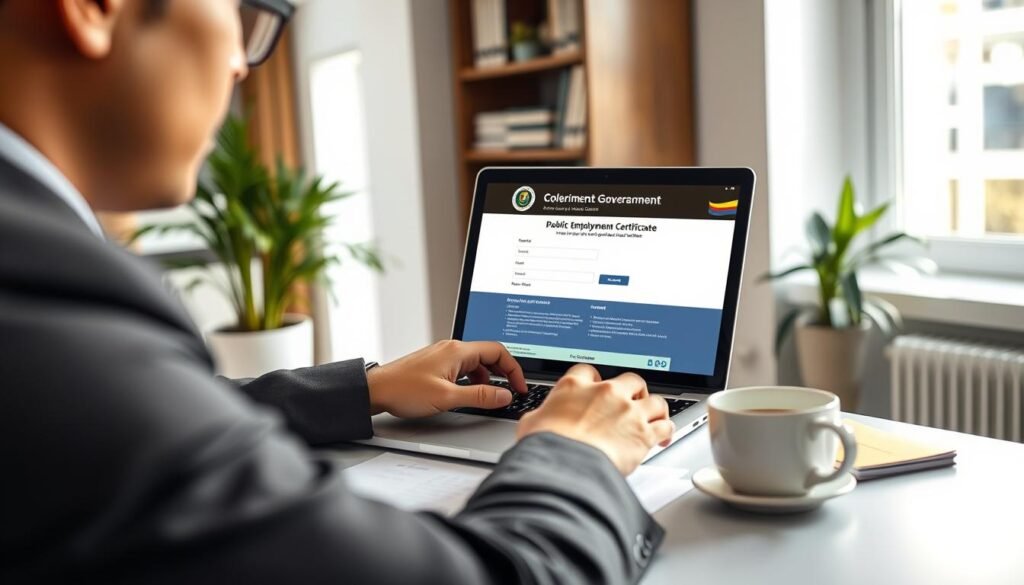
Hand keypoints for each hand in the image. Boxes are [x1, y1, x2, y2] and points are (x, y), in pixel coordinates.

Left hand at [366, 340, 527, 417]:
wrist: (376, 390)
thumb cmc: (404, 390)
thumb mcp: (447, 397)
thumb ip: (479, 397)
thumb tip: (504, 395)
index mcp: (457, 351)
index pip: (497, 351)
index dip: (513, 369)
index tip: (519, 387)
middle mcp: (452, 349)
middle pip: (488, 354)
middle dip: (503, 372)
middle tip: (511, 391)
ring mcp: (443, 355)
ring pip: (476, 362)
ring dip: (487, 378)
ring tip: (490, 396)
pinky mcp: (436, 364)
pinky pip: (463, 368)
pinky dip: (473, 379)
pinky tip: (469, 393)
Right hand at [516, 364, 673, 474]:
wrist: (565, 467)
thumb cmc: (547, 447)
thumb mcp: (532, 424)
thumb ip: (541, 417)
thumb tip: (537, 422)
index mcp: (575, 387)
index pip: (588, 372)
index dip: (595, 380)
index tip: (597, 388)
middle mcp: (605, 393)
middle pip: (631, 380)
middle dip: (634, 390)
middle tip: (632, 401)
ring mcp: (627, 411)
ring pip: (655, 400)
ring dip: (656, 409)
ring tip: (655, 418)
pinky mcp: (643, 433)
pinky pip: (665, 425)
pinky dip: (667, 430)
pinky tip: (664, 436)